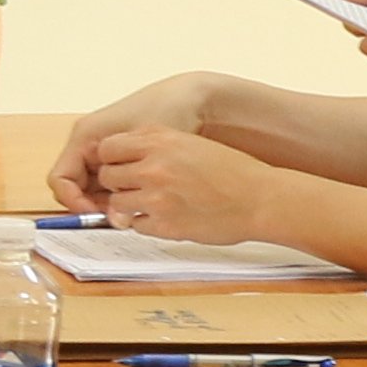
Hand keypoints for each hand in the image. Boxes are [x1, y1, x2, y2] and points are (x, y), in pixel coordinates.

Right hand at [46, 75, 215, 208]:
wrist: (192, 100)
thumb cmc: (167, 110)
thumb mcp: (140, 147)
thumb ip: (123, 185)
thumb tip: (114, 217)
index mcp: (84, 136)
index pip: (60, 179)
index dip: (72, 201)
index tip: (93, 214)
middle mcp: (89, 145)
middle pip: (73, 188)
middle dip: (90, 207)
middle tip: (115, 218)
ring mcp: (103, 154)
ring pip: (90, 191)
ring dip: (104, 205)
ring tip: (127, 212)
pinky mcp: (119, 162)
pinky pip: (108, 188)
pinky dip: (118, 199)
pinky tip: (136, 202)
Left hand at [75, 127, 286, 247]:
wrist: (259, 199)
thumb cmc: (232, 171)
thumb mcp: (190, 143)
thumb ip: (155, 144)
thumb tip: (123, 152)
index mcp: (160, 141)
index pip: (108, 147)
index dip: (111, 158)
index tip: (119, 165)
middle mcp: (154, 167)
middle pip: (107, 176)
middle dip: (117, 183)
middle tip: (135, 187)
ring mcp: (156, 198)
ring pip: (116, 203)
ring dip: (128, 205)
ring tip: (152, 203)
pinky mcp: (164, 225)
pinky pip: (135, 225)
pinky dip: (145, 223)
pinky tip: (166, 216)